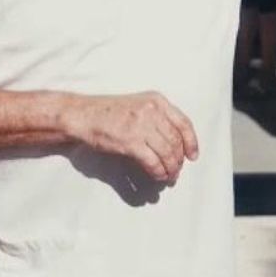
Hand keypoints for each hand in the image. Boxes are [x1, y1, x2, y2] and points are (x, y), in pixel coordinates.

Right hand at [62, 92, 198, 182]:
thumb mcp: (137, 105)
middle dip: (179, 160)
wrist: (82, 115)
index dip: (191, 142)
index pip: (183, 123)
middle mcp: (152, 111)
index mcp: (156, 100)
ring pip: (167, 153)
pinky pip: (152, 162)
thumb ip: (157, 118)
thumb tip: (174, 144)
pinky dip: (158, 172)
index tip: (193, 156)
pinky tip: (156, 175)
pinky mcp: (130, 142)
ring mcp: (141, 126)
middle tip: (176, 171)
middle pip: (176, 141)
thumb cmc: (108, 112)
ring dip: (170, 169)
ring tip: (168, 176)